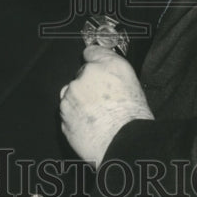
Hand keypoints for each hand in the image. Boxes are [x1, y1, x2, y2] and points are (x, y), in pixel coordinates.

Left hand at [59, 44, 152, 167]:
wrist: (123, 144)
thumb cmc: (133, 118)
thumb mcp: (132, 84)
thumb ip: (113, 70)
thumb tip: (103, 68)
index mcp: (108, 65)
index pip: (93, 52)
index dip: (94, 60)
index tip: (94, 63)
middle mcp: (86, 76)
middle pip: (81, 75)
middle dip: (88, 86)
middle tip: (104, 101)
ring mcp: (71, 96)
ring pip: (72, 95)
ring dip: (80, 102)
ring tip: (98, 116)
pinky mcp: (63, 115)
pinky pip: (68, 113)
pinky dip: (76, 118)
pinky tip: (91, 125)